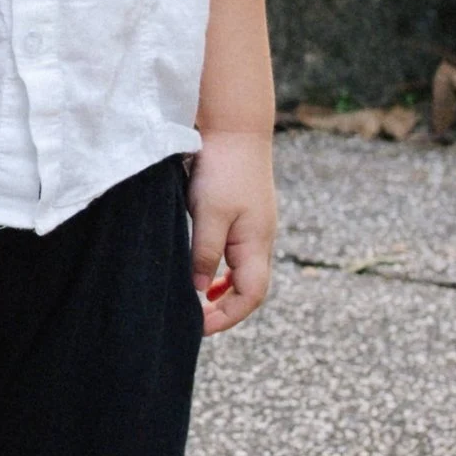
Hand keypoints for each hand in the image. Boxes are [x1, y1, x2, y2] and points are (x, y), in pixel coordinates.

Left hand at [188, 132, 275, 336]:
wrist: (235, 128)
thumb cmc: (222, 168)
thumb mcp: (209, 213)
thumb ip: (204, 253)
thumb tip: (198, 292)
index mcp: (256, 243)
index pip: (250, 296)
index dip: (227, 317)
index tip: (198, 327)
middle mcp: (261, 240)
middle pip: (249, 289)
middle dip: (224, 310)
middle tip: (194, 320)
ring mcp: (255, 228)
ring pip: (243, 273)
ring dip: (223, 293)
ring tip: (199, 304)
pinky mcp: (245, 216)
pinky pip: (237, 256)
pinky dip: (222, 272)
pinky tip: (205, 273)